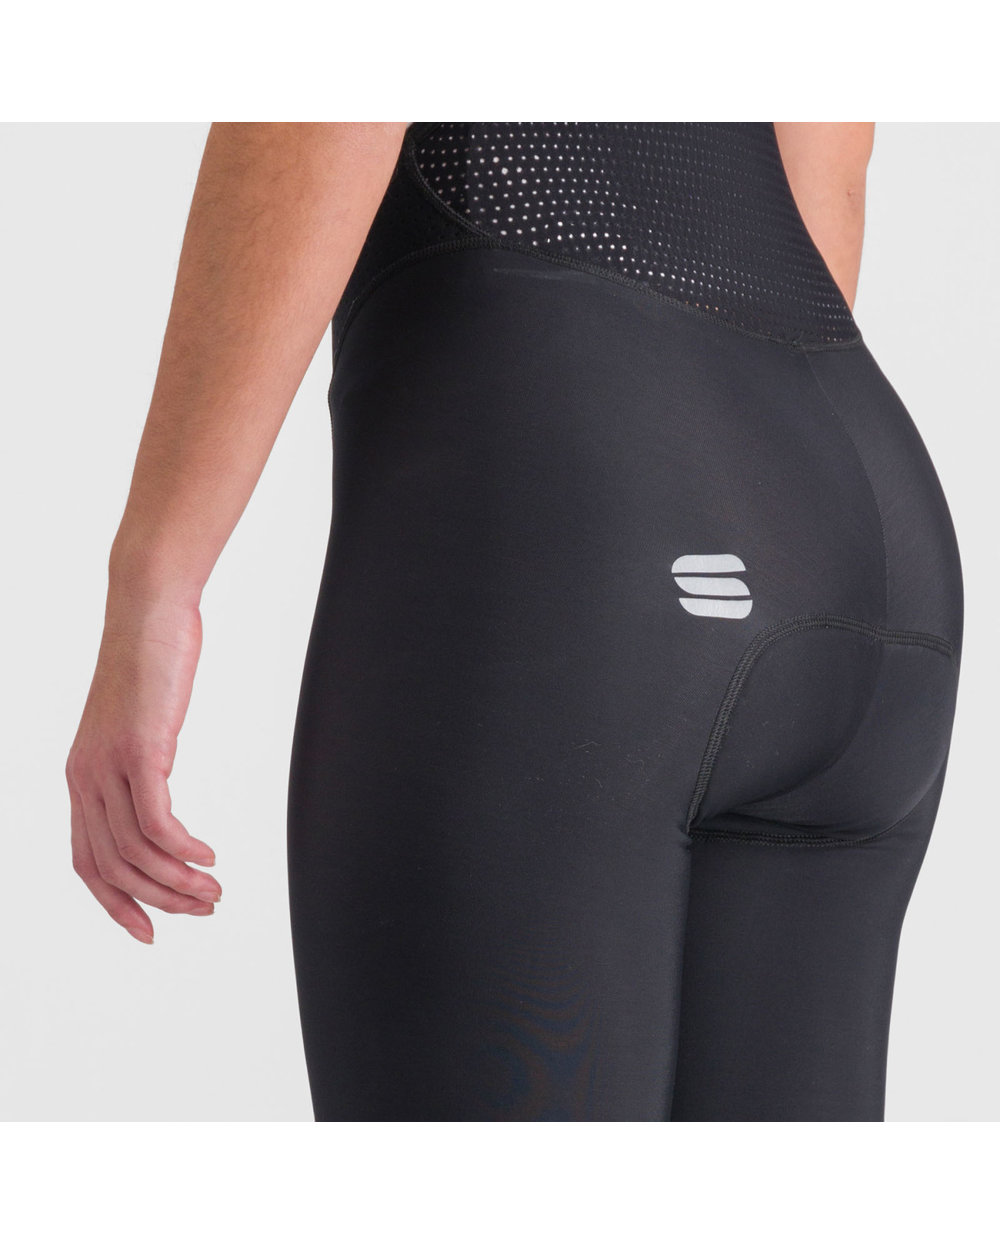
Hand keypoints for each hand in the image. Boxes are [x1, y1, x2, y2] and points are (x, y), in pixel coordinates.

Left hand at [66, 594, 220, 943]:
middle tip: (205, 907)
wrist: (150, 610)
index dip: (117, 905)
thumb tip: (159, 796)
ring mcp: (109, 766)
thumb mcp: (139, 725)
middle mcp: (86, 779)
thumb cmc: (151, 661)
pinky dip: (184, 850)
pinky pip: (158, 823)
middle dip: (161, 900)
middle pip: (115, 868)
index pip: (87, 863)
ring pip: (138, 853)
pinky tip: (208, 854)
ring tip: (214, 889)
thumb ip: (140, 766)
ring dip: (179, 882)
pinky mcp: (140, 751)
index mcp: (81, 778)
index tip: (151, 930)